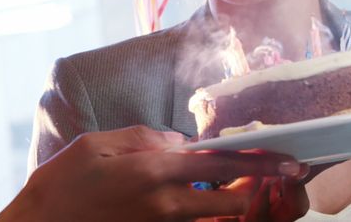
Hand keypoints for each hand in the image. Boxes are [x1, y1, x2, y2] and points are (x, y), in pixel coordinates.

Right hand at [0, 125, 305, 221]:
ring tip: (249, 199)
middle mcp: (166, 205)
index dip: (261, 160)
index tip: (288, 159)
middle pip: (233, 201)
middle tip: (274, 182)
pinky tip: (214, 213)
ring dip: (237, 213)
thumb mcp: (98, 144)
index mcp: (154, 171)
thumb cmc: (62, 185)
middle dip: (259, 192)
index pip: (223, 163)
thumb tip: (181, 142)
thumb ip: (146, 137)